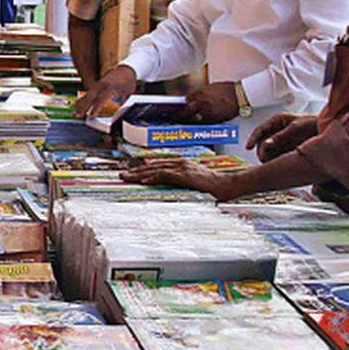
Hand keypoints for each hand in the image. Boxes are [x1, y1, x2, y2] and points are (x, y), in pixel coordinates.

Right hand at [74, 65, 136, 118]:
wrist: (126, 69)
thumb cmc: (127, 81)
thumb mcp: (128, 94)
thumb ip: (121, 105)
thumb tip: (118, 116)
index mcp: (110, 86)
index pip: (101, 98)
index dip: (95, 108)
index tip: (91, 115)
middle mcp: (101, 84)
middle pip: (90, 97)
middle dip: (83, 107)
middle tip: (78, 115)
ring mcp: (97, 84)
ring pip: (86, 95)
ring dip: (80, 105)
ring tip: (75, 113)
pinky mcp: (96, 86)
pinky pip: (87, 93)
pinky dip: (82, 100)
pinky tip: (76, 106)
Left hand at [121, 159, 242, 201]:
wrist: (227, 185)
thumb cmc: (212, 186)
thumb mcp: (192, 182)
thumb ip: (180, 181)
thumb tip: (167, 184)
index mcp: (180, 164)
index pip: (156, 166)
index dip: (142, 169)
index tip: (130, 173)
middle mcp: (179, 163)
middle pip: (152, 166)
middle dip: (135, 171)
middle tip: (121, 175)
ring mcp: (181, 168)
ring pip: (155, 170)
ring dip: (139, 174)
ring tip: (126, 177)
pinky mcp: (185, 175)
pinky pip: (165, 175)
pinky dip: (153, 177)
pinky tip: (143, 181)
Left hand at [177, 82, 239, 122]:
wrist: (240, 95)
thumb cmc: (227, 90)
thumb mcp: (210, 87)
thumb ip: (201, 93)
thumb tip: (193, 98)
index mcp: (199, 93)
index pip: (185, 100)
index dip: (183, 104)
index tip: (179, 107)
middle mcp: (200, 103)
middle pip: (185, 112)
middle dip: (179, 115)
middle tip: (174, 118)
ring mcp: (206, 112)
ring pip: (193, 119)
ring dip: (188, 121)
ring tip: (183, 124)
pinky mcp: (213, 119)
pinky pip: (203, 123)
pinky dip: (200, 123)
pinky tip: (197, 125)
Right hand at [247, 114, 317, 161]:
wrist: (328, 130)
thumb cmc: (313, 124)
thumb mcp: (296, 128)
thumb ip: (281, 136)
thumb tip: (266, 144)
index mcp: (277, 121)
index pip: (260, 130)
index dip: (253, 138)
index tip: (248, 147)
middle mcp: (277, 131)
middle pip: (262, 143)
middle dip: (262, 151)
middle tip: (265, 159)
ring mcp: (281, 141)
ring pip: (268, 151)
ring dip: (269, 158)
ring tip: (272, 163)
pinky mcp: (287, 150)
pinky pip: (277, 157)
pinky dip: (276, 161)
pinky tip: (279, 164)